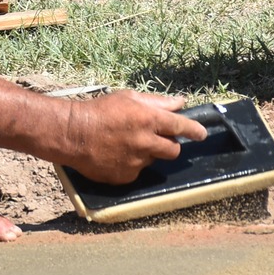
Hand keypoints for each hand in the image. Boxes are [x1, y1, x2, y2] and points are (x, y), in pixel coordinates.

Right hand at [57, 90, 204, 184]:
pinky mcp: (126, 177)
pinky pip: (136, 171)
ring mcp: (136, 162)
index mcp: (149, 120)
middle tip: (156, 138)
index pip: (181, 126)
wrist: (72, 134)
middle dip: (169, 144)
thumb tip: (180, 102)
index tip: (201, 134)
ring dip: (146, 153)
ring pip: (152, 160)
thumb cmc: (99, 111)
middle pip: (173, 150)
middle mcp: (146, 143)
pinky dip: (130, 164)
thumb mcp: (128, 98)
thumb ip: (157, 102)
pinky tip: (115, 155)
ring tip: (125, 144)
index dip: (194, 130)